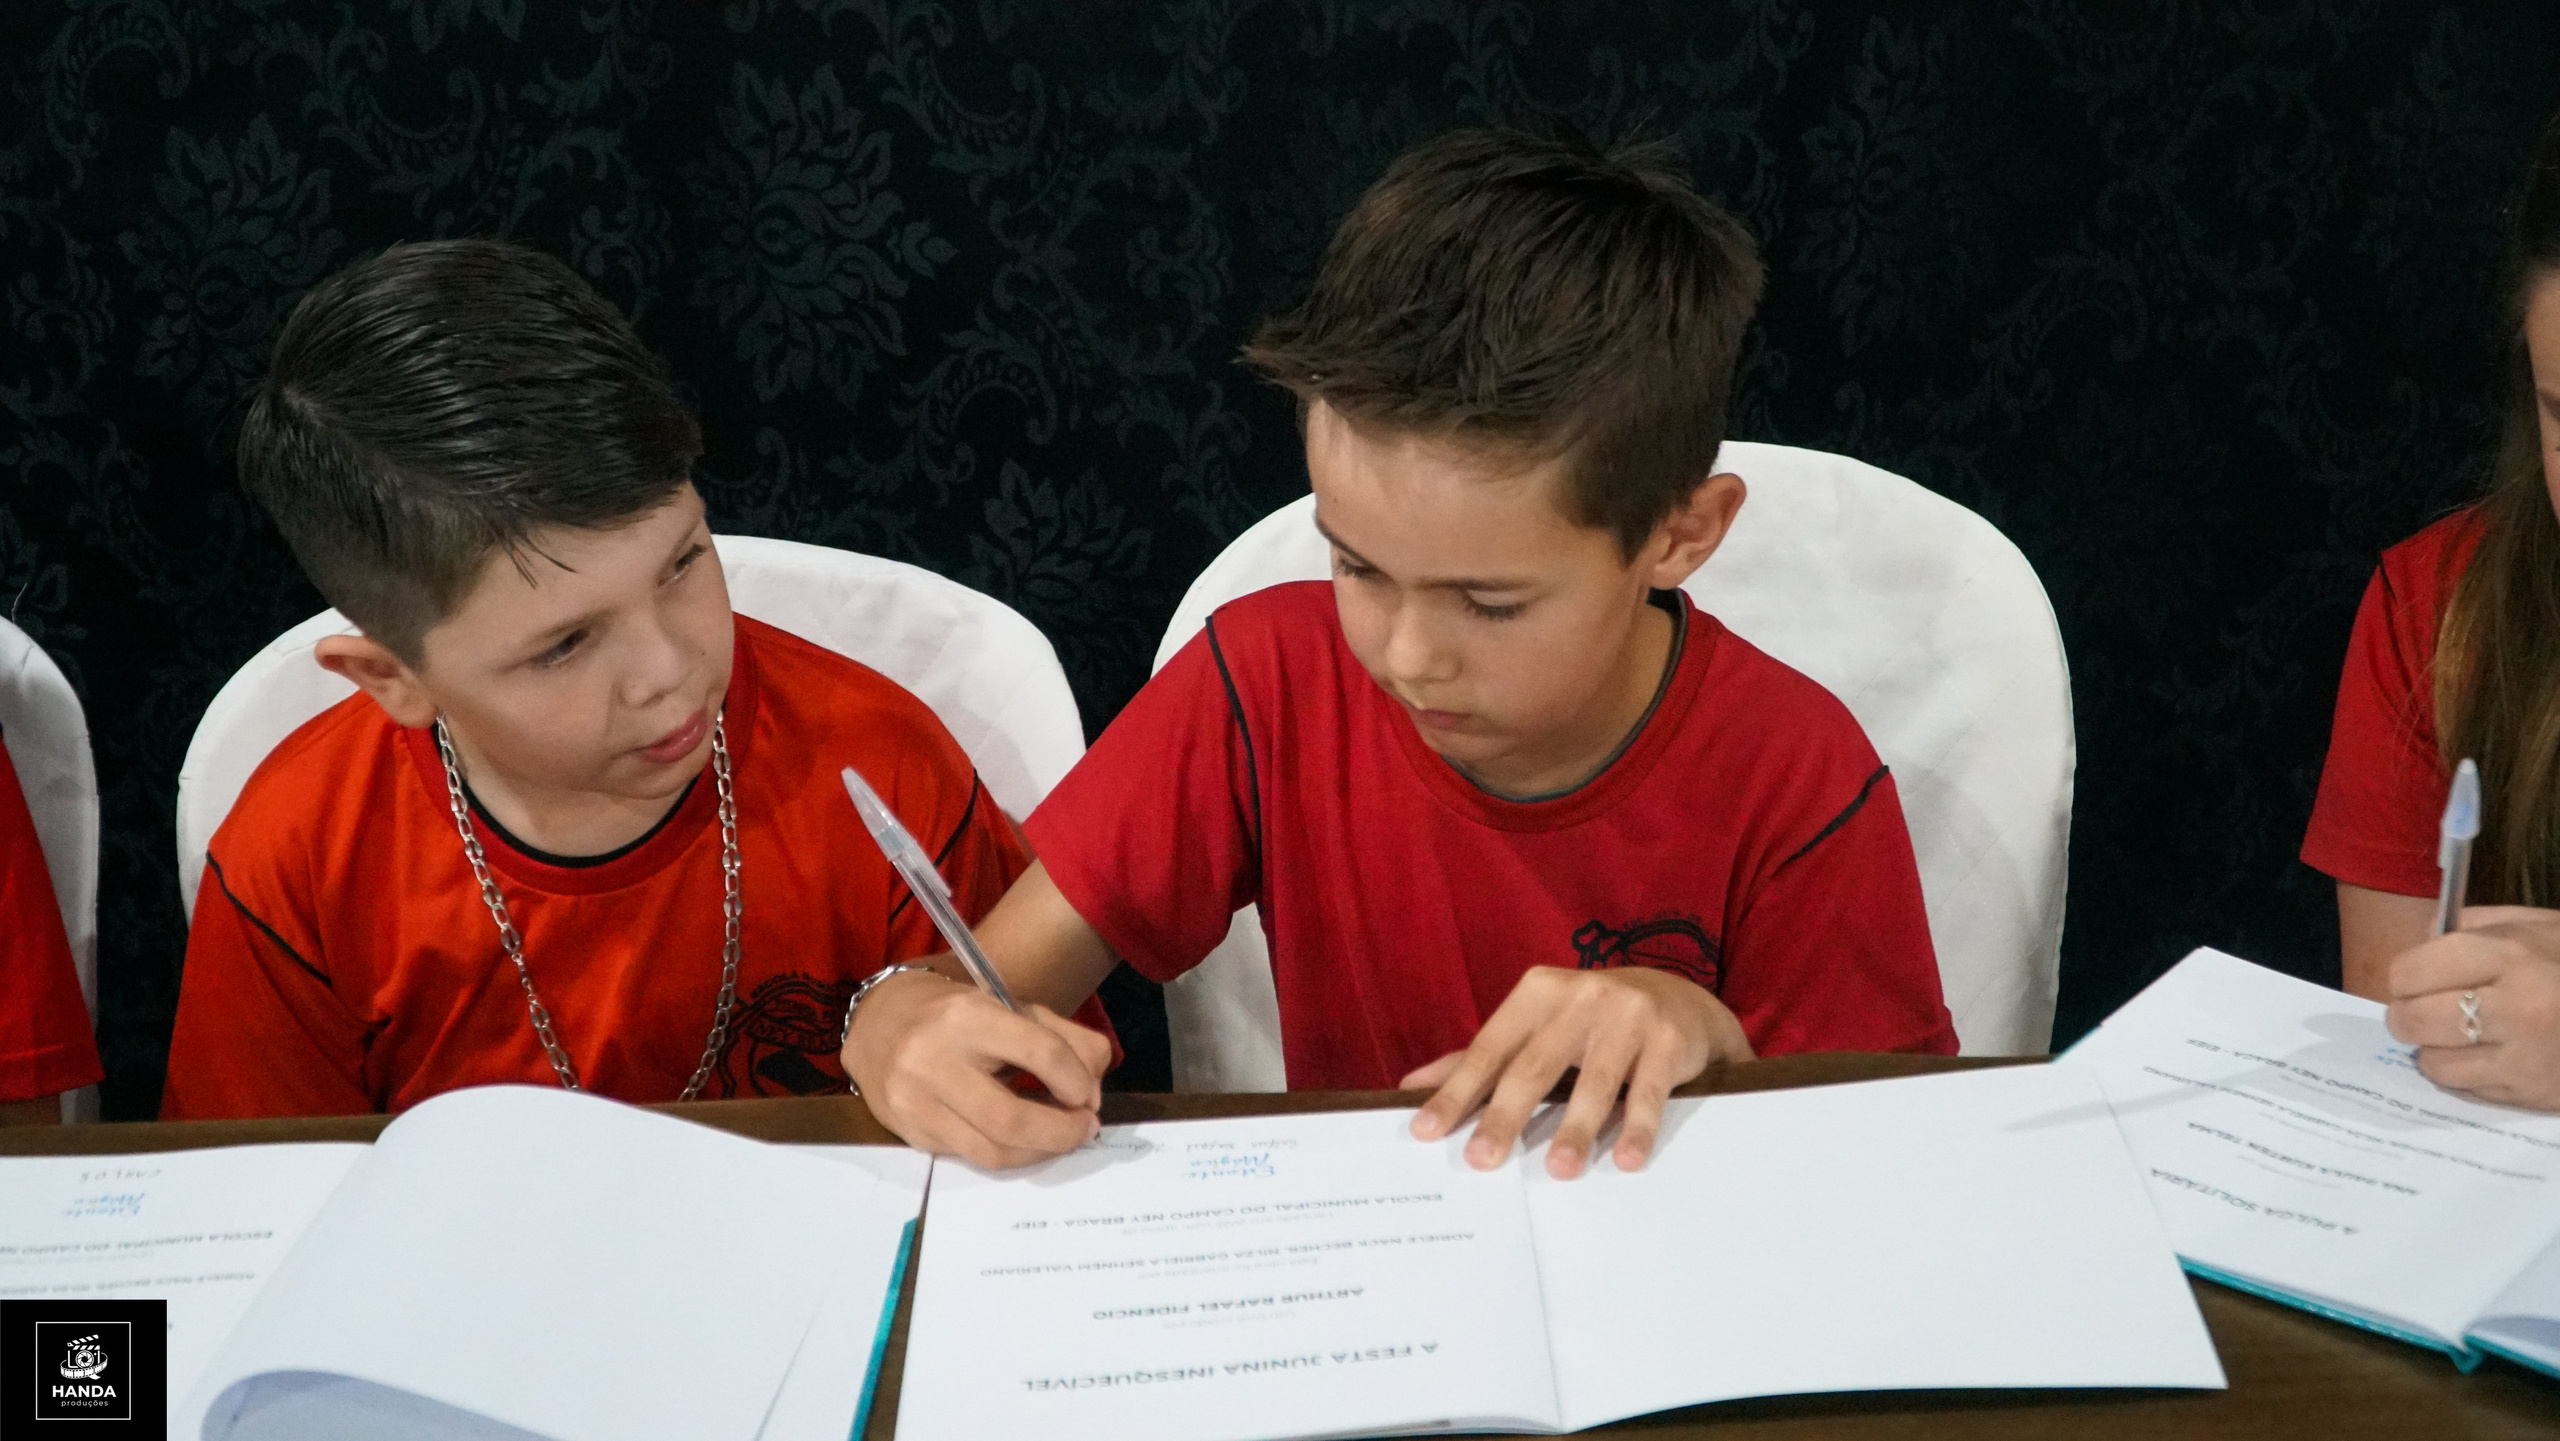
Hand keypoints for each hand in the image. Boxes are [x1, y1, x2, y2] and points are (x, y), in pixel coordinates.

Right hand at [841, 966, 1114, 1168]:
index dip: (1076, 1080)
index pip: (1039, 1052)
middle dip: (1061, 1132)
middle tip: (1085, 1128)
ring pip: (992, 1151)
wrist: (879, 1023)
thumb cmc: (957, 1015)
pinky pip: (971, 1156)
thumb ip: (1066, 1040)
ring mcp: (916, 1102)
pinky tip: (1021, 1138)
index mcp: (968, 1016)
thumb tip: (1093, 1090)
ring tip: (1058, 1136)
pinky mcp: (910, 1133)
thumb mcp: (1013, 1008)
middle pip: (1012, 1118)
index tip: (1087, 1094)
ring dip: (1038, 1152)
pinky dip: (1008, 1153)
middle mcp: (934, 1059)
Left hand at [1402, 965, 1751, 1178]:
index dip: (1457, 1091)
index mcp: (1537, 992)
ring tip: (1557, 1171)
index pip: (1490, 1048)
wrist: (1679, 1000)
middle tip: (1483, 1161)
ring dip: (1575, 1129)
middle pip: (1535, 1066)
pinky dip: (1638, 1128)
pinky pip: (1649, 1091)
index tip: (1428, 1131)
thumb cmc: (1591, 1021)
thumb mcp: (1537, 1025)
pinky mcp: (1669, 1039)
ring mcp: (1628, 1014)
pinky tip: (1626, 1160)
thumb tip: (1412, 1086)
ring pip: (1595, 1081)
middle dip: (1506, 1116)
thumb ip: (1482, 1056)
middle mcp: (1580, 996)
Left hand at [2385, 906, 2559, 1109]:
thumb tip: (2421, 942)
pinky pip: (2469, 1089)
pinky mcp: (2535, 1094)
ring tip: (2453, 1036)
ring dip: (2433, 1050)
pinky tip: (2485, 1057)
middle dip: (2405, 1016)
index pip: (2411, 971)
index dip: (2404, 977)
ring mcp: (2526, 1058)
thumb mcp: (2538, 925)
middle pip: (2414, 1020)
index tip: (2412, 979)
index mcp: (2511, 955)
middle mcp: (2515, 1008)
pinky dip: (2465, 1075)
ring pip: (2434, 1063)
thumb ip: (2474, 926)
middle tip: (2416, 1012)